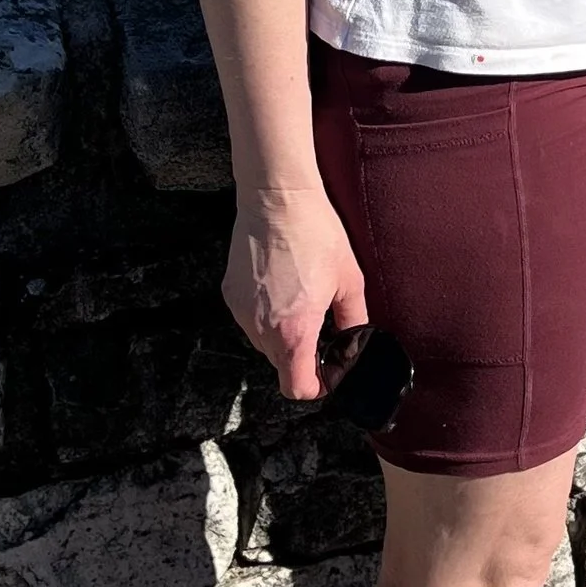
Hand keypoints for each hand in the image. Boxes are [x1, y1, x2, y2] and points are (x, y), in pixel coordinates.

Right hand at [222, 184, 368, 401]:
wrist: (276, 198)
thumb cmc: (315, 234)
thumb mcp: (349, 280)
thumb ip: (354, 320)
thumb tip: (356, 341)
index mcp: (294, 331)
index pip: (296, 388)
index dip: (315, 386)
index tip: (326, 372)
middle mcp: (261, 328)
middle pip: (281, 365)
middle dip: (301, 354)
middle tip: (318, 325)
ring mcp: (241, 312)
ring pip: (264, 343)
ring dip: (282, 333)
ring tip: (299, 299)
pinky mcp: (229, 294)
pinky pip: (250, 319)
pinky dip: (265, 314)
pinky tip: (280, 285)